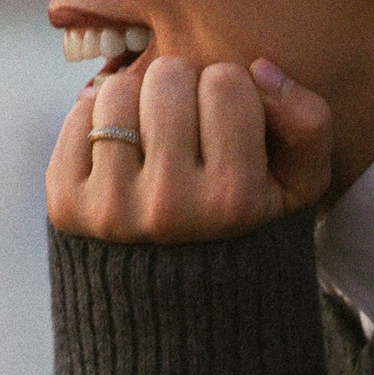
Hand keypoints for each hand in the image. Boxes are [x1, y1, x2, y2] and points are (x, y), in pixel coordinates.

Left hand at [46, 51, 333, 240]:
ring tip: (154, 137)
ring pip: (117, 89)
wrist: (175, 306)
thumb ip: (307, 122)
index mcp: (233, 200)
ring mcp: (111, 209)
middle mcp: (169, 207)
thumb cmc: (242, 226)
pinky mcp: (66, 206)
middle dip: (182, 88)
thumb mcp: (298, 186)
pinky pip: (79, 113)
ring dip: (138, 101)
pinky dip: (98, 119)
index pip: (226, 80)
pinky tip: (122, 153)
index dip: (230, 92)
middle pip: (169, 76)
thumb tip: (259, 68)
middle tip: (188, 127)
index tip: (227, 124)